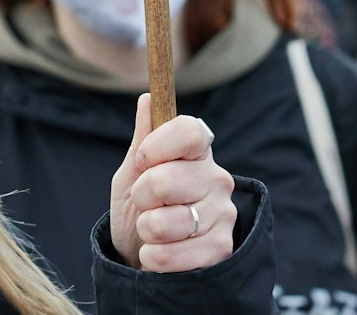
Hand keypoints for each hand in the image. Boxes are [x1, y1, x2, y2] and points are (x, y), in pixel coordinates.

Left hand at [109, 93, 237, 272]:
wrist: (142, 254)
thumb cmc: (139, 207)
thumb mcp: (132, 173)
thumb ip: (143, 139)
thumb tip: (147, 98)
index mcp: (198, 152)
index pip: (190, 130)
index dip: (159, 144)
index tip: (142, 160)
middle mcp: (217, 179)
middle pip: (166, 180)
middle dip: (142, 196)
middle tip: (145, 205)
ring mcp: (223, 214)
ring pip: (165, 222)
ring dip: (146, 230)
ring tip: (153, 231)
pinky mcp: (221, 249)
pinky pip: (171, 254)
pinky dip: (154, 257)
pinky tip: (159, 253)